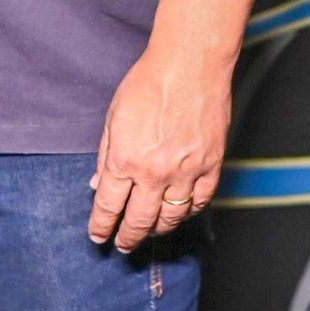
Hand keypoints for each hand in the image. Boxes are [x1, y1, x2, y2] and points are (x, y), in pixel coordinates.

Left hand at [88, 42, 230, 252]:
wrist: (190, 64)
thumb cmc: (148, 83)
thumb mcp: (113, 117)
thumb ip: (105, 155)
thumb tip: (98, 184)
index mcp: (124, 160)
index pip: (109, 207)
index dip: (102, 226)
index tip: (99, 236)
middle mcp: (154, 173)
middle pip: (139, 221)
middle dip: (128, 237)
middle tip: (123, 245)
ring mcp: (186, 172)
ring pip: (171, 216)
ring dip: (157, 229)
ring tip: (150, 231)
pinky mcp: (211, 165)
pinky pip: (200, 201)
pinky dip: (189, 211)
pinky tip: (180, 212)